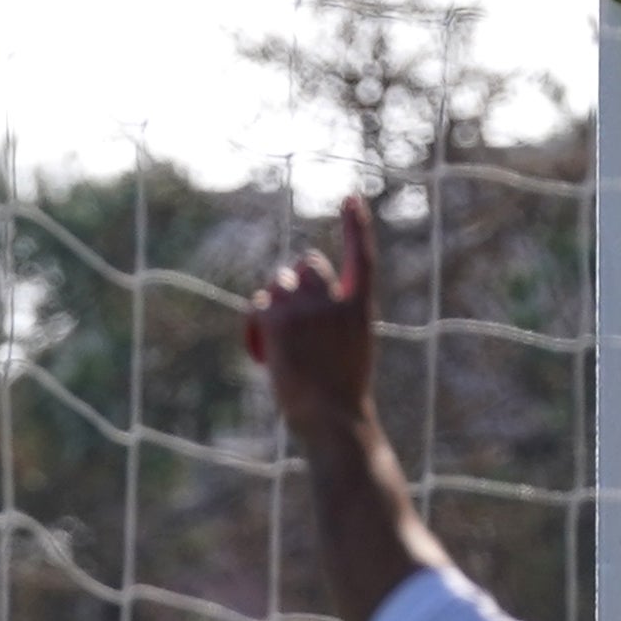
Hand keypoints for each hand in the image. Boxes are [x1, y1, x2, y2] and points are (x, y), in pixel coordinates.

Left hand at [246, 196, 378, 441]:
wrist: (334, 423)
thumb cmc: (340, 403)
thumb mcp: (348, 355)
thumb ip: (331, 325)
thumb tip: (288, 307)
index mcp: (361, 311)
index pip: (361, 258)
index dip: (355, 226)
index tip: (351, 198)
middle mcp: (335, 302)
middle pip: (307, 264)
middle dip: (295, 279)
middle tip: (289, 310)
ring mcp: (308, 310)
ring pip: (279, 283)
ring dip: (274, 300)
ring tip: (277, 335)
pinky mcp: (281, 321)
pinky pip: (260, 306)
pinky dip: (258, 323)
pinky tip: (265, 348)